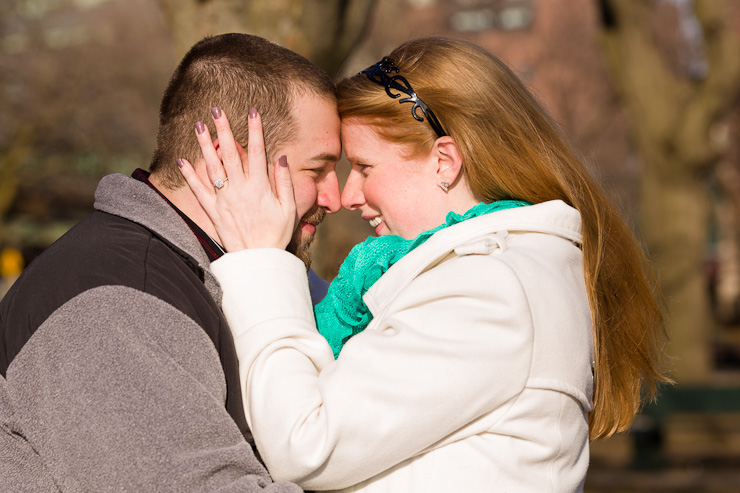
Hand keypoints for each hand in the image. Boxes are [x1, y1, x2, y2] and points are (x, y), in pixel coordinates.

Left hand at [177, 107, 296, 251]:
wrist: (258, 260)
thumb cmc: (276, 234)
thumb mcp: (289, 209)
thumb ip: (285, 182)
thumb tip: (280, 158)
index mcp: (260, 187)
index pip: (257, 152)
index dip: (255, 130)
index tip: (252, 111)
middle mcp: (239, 189)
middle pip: (230, 153)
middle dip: (224, 129)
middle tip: (217, 109)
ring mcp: (223, 199)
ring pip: (212, 166)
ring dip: (204, 144)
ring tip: (198, 125)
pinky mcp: (212, 211)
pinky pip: (198, 190)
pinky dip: (189, 174)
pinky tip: (181, 159)